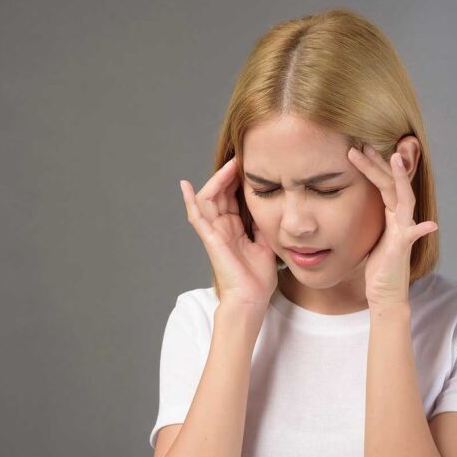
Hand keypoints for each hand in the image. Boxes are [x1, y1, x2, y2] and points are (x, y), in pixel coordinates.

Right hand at [180, 157, 277, 308]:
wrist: (251, 299)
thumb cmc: (258, 278)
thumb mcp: (266, 243)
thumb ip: (263, 224)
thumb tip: (270, 204)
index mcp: (234, 228)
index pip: (233, 196)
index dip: (239, 180)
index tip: (252, 163)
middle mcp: (222, 227)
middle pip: (220, 193)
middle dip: (230, 174)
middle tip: (243, 157)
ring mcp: (213, 232)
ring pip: (209, 199)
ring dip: (218, 180)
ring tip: (231, 165)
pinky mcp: (210, 239)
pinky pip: (196, 216)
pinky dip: (189, 200)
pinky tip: (185, 185)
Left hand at [347, 144, 437, 307]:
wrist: (385, 293)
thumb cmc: (377, 265)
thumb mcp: (370, 236)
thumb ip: (370, 219)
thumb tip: (351, 204)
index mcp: (391, 215)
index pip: (382, 184)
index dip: (373, 166)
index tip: (358, 149)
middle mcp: (401, 219)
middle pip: (391, 184)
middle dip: (377, 164)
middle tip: (361, 145)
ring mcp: (404, 232)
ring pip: (404, 200)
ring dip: (400, 179)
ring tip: (396, 158)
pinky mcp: (403, 249)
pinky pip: (413, 237)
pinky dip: (421, 230)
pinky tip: (430, 225)